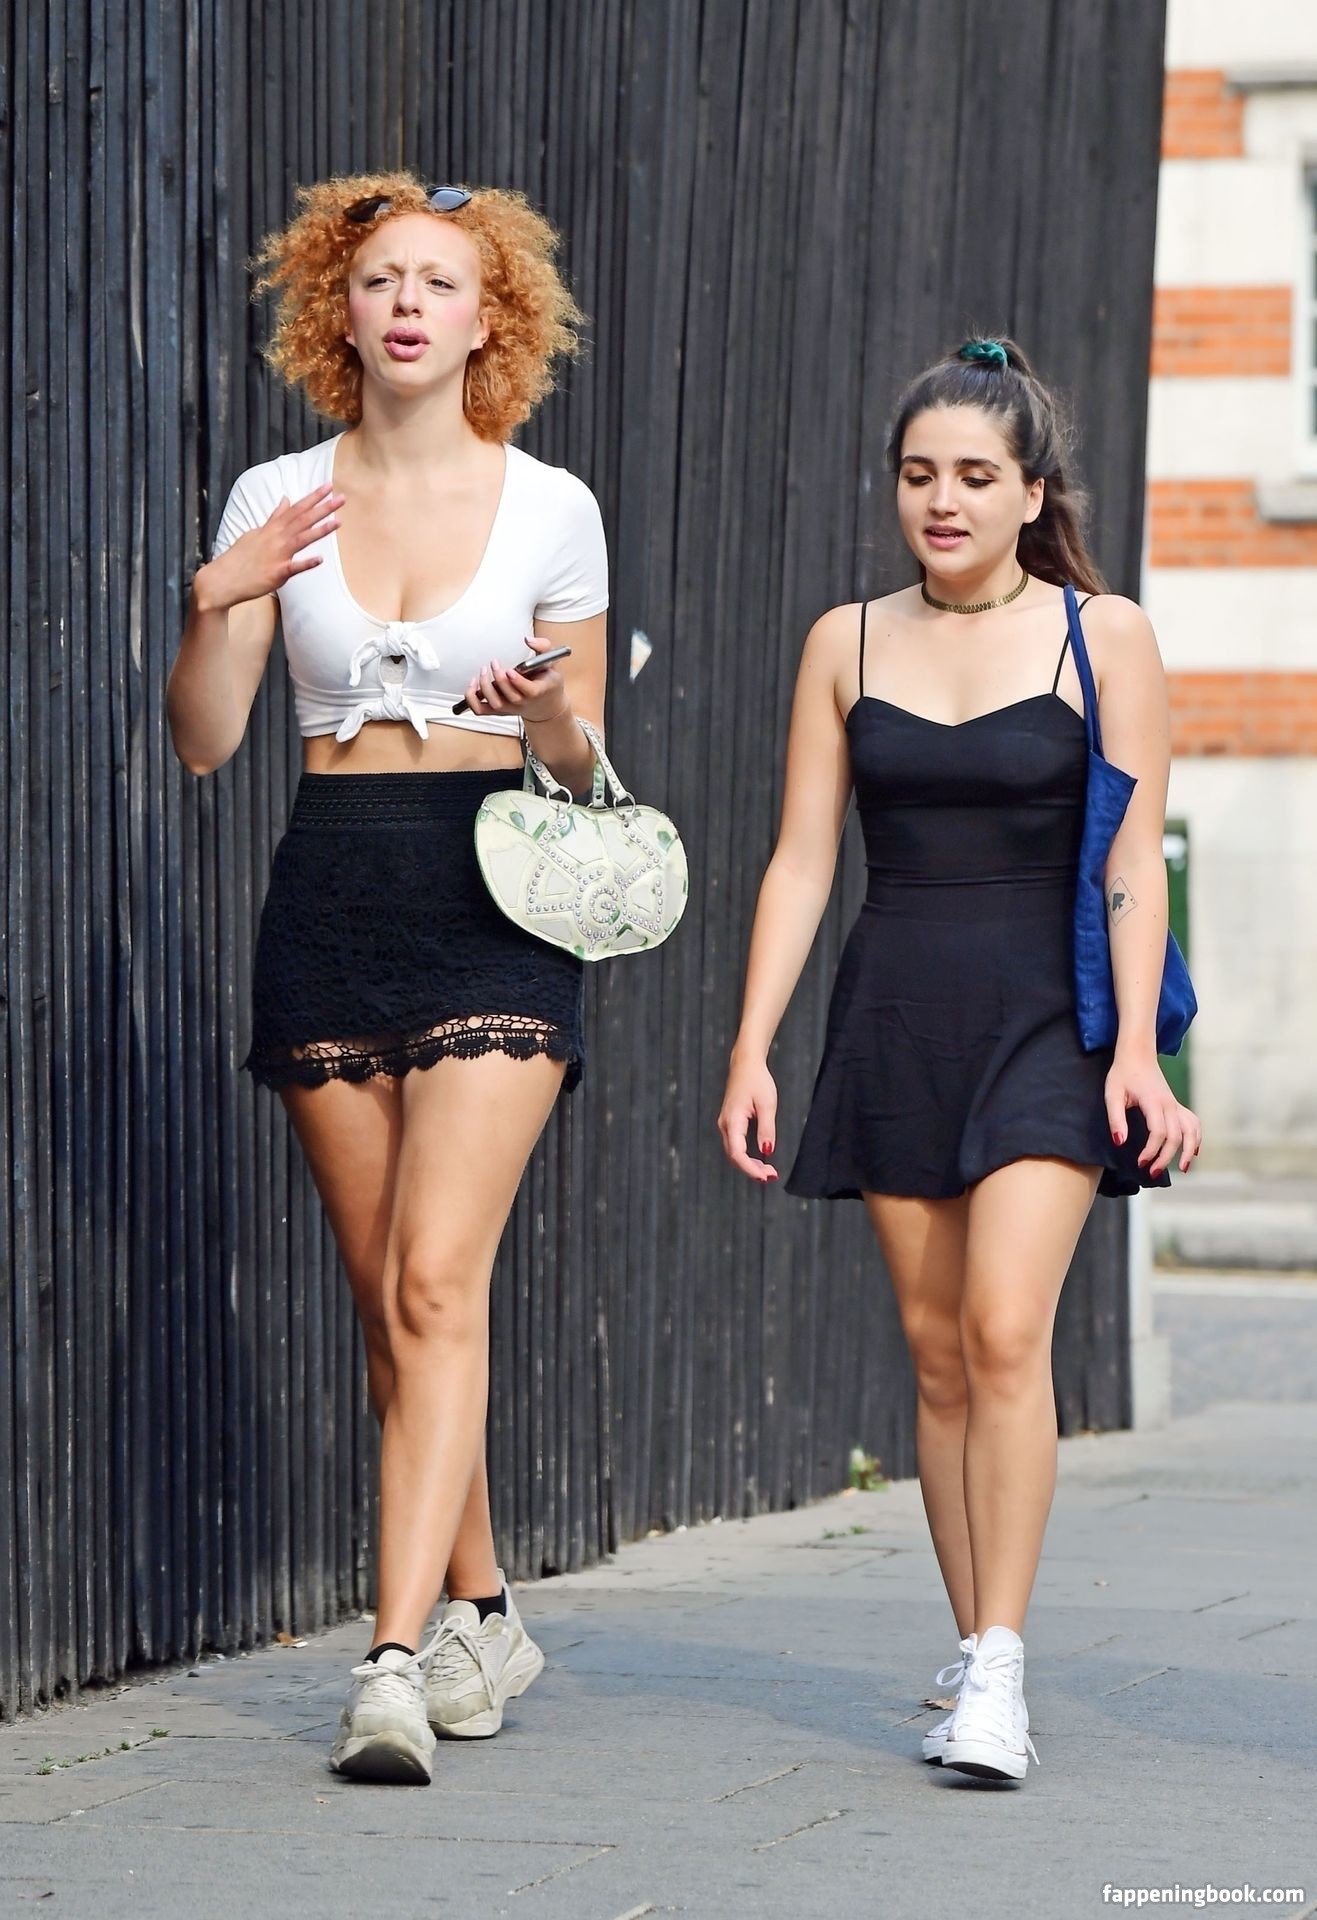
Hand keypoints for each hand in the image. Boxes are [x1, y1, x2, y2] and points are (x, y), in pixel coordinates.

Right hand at [193, 484, 341, 611]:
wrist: (223, 579)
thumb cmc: (241, 557)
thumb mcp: (256, 532)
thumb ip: (274, 517)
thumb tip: (285, 500)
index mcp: (272, 528)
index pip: (296, 508)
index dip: (313, 497)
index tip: (329, 486)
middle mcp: (276, 538)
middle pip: (303, 519)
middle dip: (323, 508)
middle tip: (341, 498)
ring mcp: (277, 555)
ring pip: (301, 539)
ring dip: (320, 530)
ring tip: (338, 522)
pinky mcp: (276, 573)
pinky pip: (293, 567)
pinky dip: (306, 563)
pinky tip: (321, 559)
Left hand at [462, 633, 568, 724]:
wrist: (545, 705)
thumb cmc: (547, 683)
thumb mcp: (552, 662)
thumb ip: (543, 647)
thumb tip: (528, 639)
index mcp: (538, 691)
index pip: (529, 692)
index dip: (518, 682)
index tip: (510, 670)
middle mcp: (523, 703)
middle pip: (510, 697)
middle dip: (499, 679)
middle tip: (494, 663)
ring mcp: (509, 708)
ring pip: (494, 704)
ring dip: (485, 687)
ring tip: (484, 671)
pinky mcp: (498, 710)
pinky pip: (480, 710)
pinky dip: (472, 698)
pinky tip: (474, 684)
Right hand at [718, 1054, 778, 1182]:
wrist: (745, 1064)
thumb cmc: (757, 1080)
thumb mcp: (767, 1104)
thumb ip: (767, 1129)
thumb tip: (767, 1151)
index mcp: (732, 1120)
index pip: (738, 1153)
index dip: (750, 1168)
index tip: (766, 1176)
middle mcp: (725, 1125)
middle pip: (734, 1156)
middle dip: (751, 1170)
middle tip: (771, 1176)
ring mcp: (725, 1124)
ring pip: (733, 1153)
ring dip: (749, 1164)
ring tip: (767, 1171)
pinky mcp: (730, 1123)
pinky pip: (735, 1146)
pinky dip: (746, 1156)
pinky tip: (759, 1160)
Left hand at [1105, 1052, 1201, 1176]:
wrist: (1137, 1055)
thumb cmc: (1123, 1074)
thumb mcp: (1112, 1094)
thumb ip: (1116, 1118)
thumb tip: (1120, 1142)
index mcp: (1153, 1101)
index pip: (1159, 1132)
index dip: (1151, 1151)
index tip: (1140, 1163)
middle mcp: (1169, 1104)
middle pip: (1176, 1136)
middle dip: (1166, 1158)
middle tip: (1152, 1173)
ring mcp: (1175, 1104)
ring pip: (1191, 1130)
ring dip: (1189, 1150)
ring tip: (1183, 1169)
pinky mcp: (1176, 1105)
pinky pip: (1193, 1122)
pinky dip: (1197, 1137)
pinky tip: (1194, 1151)